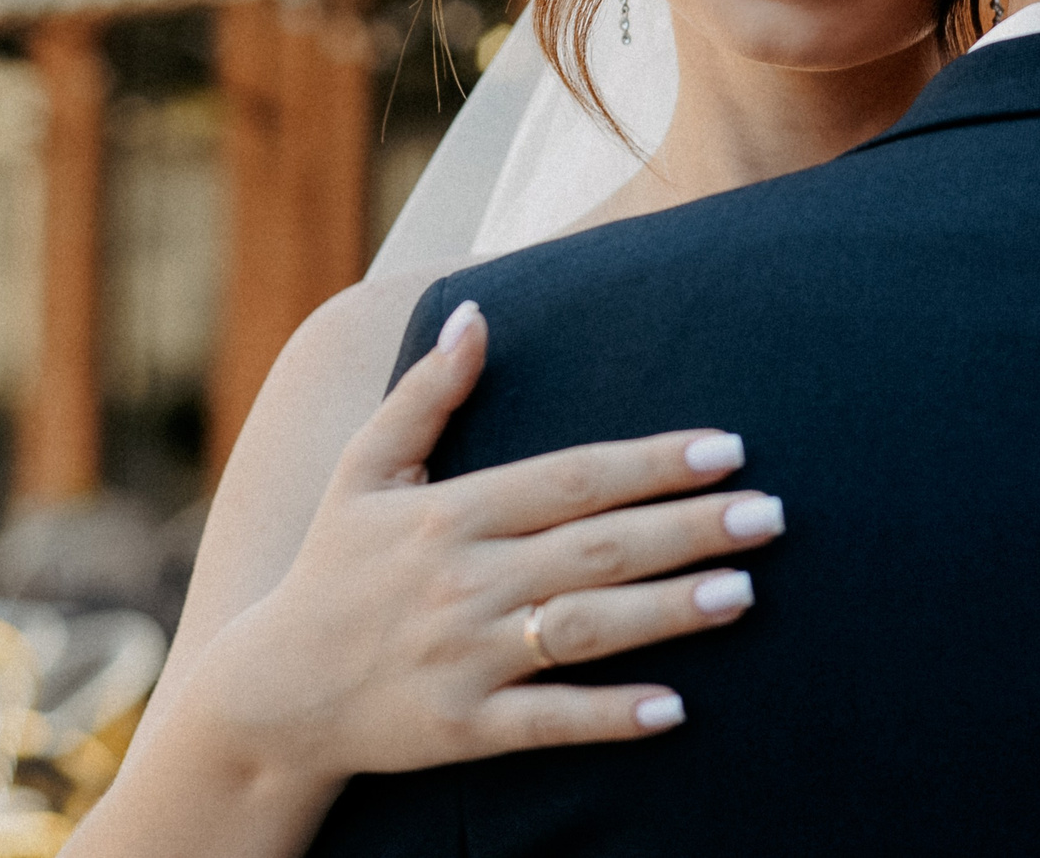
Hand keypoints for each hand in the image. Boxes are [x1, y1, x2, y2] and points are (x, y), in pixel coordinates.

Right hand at [193, 301, 783, 783]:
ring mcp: (464, 657)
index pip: (571, 477)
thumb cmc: (332, 570)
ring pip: (585, 628)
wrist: (268, 695)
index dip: (652, 461)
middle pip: (596, 547)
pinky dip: (609, 715)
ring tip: (744, 591)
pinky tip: (674, 709)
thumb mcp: (362, 470)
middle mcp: (463, 580)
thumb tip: (474, 311)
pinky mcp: (463, 728)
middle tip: (771, 514)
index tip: (727, 447)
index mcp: (448, 514)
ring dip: (668, 611)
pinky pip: (548, 721)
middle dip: (689, 528)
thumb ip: (426, 393)